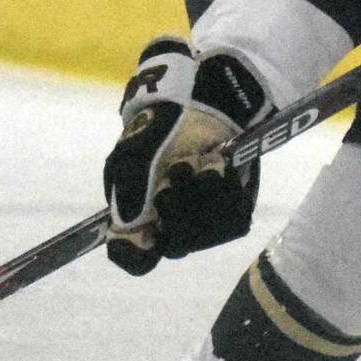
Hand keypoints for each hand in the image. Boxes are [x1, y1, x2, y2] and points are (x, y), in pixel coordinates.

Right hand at [102, 38, 269, 275]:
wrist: (203, 103)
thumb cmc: (159, 130)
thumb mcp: (132, 158)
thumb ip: (127, 198)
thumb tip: (129, 236)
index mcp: (136, 215)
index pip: (131, 257)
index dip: (137, 255)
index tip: (149, 236)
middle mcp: (168, 224)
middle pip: (175, 246)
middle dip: (177, 209)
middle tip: (177, 173)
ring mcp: (202, 220)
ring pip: (206, 236)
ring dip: (203, 195)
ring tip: (199, 164)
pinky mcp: (232, 210)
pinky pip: (234, 221)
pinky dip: (227, 191)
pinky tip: (218, 167)